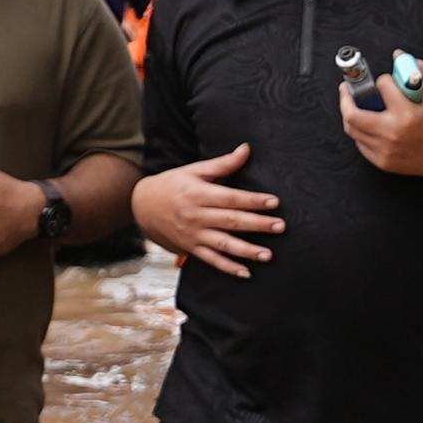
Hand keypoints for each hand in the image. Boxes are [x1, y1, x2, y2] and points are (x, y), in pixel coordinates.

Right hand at [135, 142, 283, 276]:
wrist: (141, 206)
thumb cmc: (172, 185)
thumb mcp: (194, 170)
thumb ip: (223, 164)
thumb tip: (247, 149)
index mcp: (198, 194)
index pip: (231, 198)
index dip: (253, 200)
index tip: (274, 202)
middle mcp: (196, 215)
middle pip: (231, 221)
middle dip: (257, 224)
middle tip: (280, 226)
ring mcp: (193, 234)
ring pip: (223, 244)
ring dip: (246, 250)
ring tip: (268, 255)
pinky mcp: (190, 248)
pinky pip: (211, 260)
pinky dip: (227, 267)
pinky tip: (246, 273)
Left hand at [337, 56, 422, 185]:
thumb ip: (420, 72)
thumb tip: (400, 56)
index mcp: (407, 115)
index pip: (382, 87)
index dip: (383, 79)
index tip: (385, 81)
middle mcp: (392, 133)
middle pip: (352, 114)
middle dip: (345, 98)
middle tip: (346, 89)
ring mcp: (385, 150)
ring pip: (352, 129)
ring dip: (350, 114)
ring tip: (354, 104)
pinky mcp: (382, 161)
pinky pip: (360, 143)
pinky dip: (360, 131)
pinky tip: (366, 123)